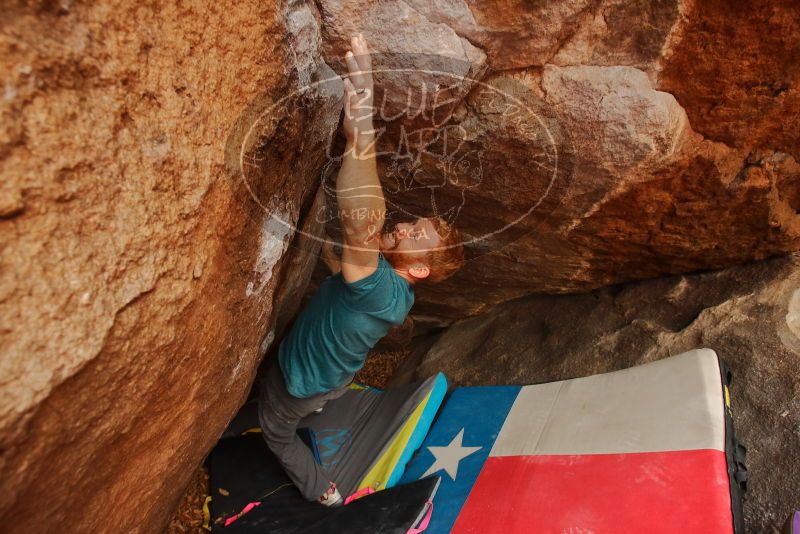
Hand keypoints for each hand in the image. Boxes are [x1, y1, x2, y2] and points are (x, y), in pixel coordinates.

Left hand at [342, 34, 373, 150]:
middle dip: (361, 53)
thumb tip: (349, 75)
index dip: (363, 51)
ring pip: (359, 82)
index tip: (360, 36)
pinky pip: (353, 100)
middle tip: (356, 38)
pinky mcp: (356, 112)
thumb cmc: (357, 118)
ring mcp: (361, 101)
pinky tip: (345, 81)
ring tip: (348, 54)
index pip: (366, 66)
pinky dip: (350, 90)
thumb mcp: (354, 98)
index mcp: (366, 88)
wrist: (361, 139)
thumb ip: (353, 86)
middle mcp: (366, 92)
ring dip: (354, 68)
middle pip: (364, 69)